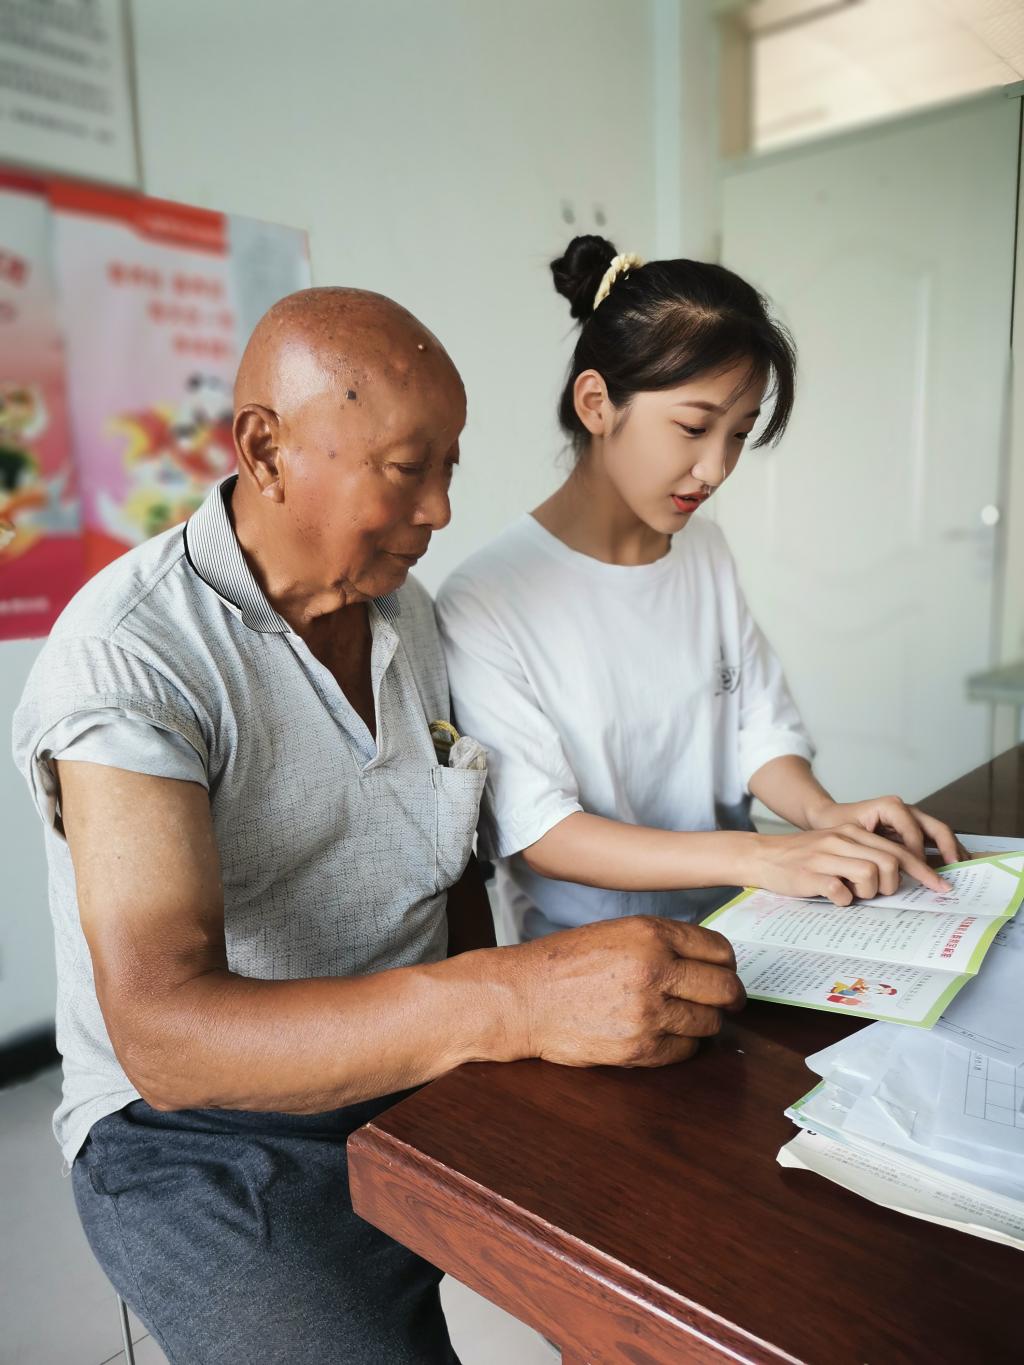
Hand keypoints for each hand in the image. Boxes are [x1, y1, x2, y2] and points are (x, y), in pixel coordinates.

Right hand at [510, 917, 744, 1068]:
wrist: (525, 997)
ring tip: (689, 1017)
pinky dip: (684, 1045)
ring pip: (708, 1022)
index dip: (727, 964)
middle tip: (728, 1000)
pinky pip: (685, 1050)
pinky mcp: (639, 1046)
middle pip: (723, 988)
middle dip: (730, 996)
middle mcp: (655, 969)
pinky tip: (668, 1035)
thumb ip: (662, 942)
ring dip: (704, 1022)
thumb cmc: (565, 962)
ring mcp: (648, 1011)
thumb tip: (708, 962)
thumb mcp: (616, 932)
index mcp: (650, 934)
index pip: (718, 950)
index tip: (726, 972)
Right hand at [746, 824, 952, 905]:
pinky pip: (842, 892)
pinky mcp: (811, 875)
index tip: (941, 888)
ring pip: (871, 875)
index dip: (924, 871)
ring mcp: (826, 856)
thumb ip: (864, 855)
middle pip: (891, 862)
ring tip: (852, 894)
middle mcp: (842, 840)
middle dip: (893, 885)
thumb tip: (898, 875)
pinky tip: (833, 898)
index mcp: (852, 833)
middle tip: (878, 894)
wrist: (762, 856)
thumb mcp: (836, 847)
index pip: (899, 850)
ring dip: (868, 893)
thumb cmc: (802, 858)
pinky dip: (843, 901)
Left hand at [805, 795, 965, 865]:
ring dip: (952, 850)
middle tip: (955, 867)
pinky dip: (945, 852)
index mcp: (891, 807)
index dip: (918, 852)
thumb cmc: (836, 825)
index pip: (913, 831)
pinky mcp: (912, 829)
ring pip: (939, 833)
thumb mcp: (849, 834)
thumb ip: (871, 847)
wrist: (829, 817)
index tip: (919, 871)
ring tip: (961, 868)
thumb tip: (891, 868)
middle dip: (948, 847)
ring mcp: (911, 819)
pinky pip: (934, 840)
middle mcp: (905, 810)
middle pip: (935, 827)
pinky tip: (951, 866)